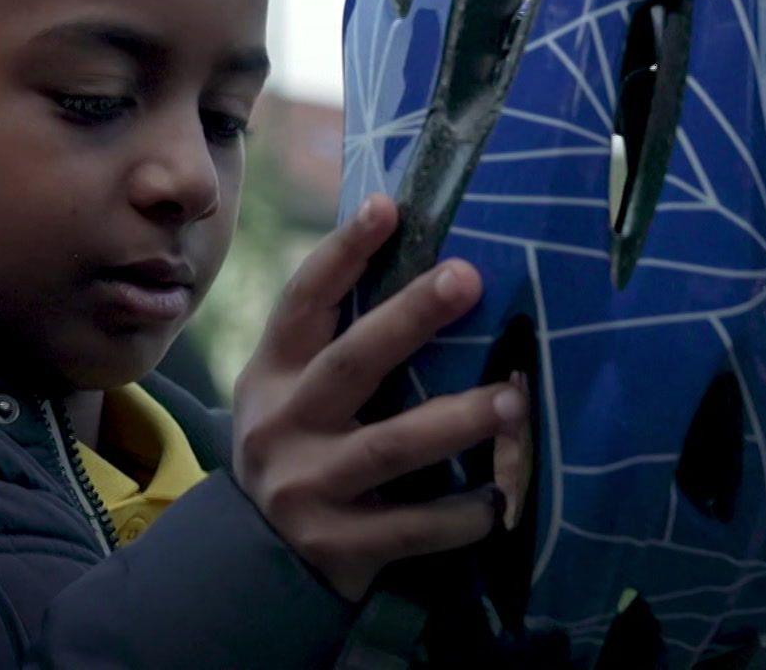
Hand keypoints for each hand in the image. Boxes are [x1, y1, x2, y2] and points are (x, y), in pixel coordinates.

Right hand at [231, 194, 527, 600]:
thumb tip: (423, 258)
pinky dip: (458, 514)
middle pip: (351, 362)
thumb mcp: (293, 389)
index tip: (388, 207)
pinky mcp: (338, 546)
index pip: (304, 301)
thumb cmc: (299, 445)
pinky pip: (409, 527)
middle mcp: (283, 424)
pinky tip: (498, 499)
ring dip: (454, 421)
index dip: (344, 252)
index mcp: (273, 373)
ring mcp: (308, 488)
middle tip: (467, 278)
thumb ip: (337, 340)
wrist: (254, 558)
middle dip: (409, 318)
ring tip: (511, 400)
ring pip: (388, 447)